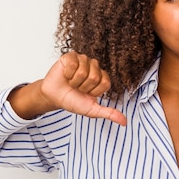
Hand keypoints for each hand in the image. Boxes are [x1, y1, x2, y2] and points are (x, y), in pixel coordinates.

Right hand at [9, 52, 126, 125]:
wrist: (54, 97)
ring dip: (75, 81)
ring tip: (71, 82)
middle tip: (77, 88)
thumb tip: (124, 122)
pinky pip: (73, 64)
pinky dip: (67, 74)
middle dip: (83, 87)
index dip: (94, 92)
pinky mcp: (71, 56)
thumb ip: (109, 113)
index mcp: (102, 77)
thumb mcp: (92, 110)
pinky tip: (66, 75)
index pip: (105, 83)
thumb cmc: (73, 101)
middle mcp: (95, 66)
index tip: (87, 94)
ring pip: (83, 71)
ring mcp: (83, 60)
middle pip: (95, 77)